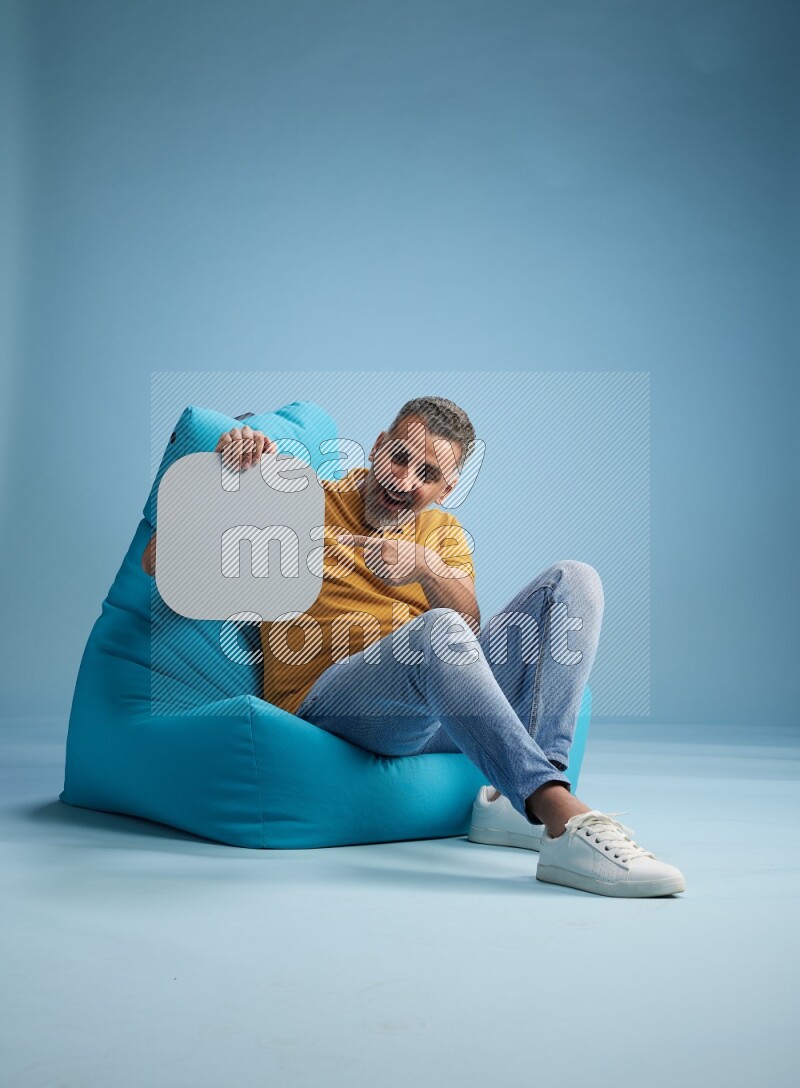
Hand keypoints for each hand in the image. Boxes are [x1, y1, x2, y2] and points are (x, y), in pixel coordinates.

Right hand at [214, 425, 276, 470]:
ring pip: (236, 439)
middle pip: (248, 439)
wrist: (237, 459)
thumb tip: (272, 449)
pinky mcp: (225, 435)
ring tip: (236, 466)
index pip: (259, 438)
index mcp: (258, 435)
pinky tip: (228, 460)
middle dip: (247, 454)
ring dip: (237, 454)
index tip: (256, 462)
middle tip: (246, 466)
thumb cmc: (253, 459)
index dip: (257, 450)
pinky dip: (227, 451)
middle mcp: (247, 431)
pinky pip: (226, 440)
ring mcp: (235, 432)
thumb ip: (270, 452)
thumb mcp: (264, 456)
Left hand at [334, 532, 451, 587]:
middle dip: (375, 558)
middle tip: (392, 558)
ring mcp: (387, 568)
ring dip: (381, 567)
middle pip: (369, 559)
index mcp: (386, 544)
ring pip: (374, 569)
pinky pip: (380, 577)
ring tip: (397, 565)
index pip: (364, 541)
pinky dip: (386, 576)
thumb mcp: (395, 544)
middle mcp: (385, 556)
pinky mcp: (389, 579)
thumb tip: (364, 555)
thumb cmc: (409, 553)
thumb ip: (378, 548)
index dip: (350, 540)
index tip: (338, 539)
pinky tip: (397, 572)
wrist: (426, 565)